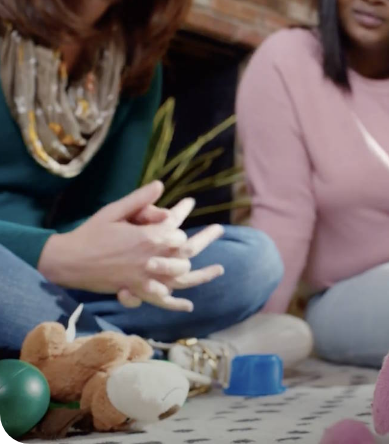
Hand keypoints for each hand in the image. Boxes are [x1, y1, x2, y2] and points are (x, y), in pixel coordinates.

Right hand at [38, 181, 224, 311]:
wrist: (68, 261)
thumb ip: (140, 199)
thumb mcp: (114, 210)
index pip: (178, 235)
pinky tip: (189, 305)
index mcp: (147, 238)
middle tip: (219, 229)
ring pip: (180, 277)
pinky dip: (175, 303)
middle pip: (187, 253)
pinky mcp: (135, 290)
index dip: (181, 224)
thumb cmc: (91, 232)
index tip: (183, 212)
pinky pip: (161, 299)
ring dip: (202, 274)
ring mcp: (145, 277)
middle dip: (205, 239)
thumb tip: (161, 184)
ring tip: (220, 269)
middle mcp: (151, 259)